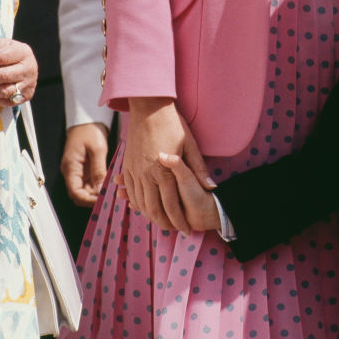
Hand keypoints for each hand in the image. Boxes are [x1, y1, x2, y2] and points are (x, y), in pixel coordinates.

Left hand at [0, 36, 37, 105]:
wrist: (27, 66)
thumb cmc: (12, 54)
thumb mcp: (3, 45)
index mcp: (23, 52)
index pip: (2, 57)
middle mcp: (29, 68)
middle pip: (3, 76)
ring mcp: (28, 84)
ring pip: (4, 91)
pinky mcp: (26, 96)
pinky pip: (6, 101)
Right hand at [61, 122, 109, 205]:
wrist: (88, 119)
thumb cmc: (90, 131)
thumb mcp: (97, 149)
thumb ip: (99, 170)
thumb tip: (101, 189)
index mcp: (70, 168)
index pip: (75, 193)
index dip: (88, 200)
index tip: (103, 200)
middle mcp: (72, 172)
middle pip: (79, 194)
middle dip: (92, 199)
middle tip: (109, 199)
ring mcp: (78, 171)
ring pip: (84, 190)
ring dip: (96, 194)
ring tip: (110, 194)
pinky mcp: (84, 169)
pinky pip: (89, 183)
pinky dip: (98, 187)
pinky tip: (108, 186)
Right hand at [122, 98, 213, 231]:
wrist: (148, 107)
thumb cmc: (173, 124)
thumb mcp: (190, 144)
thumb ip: (198, 168)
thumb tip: (211, 187)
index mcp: (165, 171)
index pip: (172, 206)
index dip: (179, 221)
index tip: (187, 230)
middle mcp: (147, 174)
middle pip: (154, 210)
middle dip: (164, 224)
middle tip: (173, 231)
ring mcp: (135, 171)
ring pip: (140, 203)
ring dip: (150, 216)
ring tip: (161, 223)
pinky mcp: (127, 166)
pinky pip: (130, 192)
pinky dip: (136, 203)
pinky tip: (144, 208)